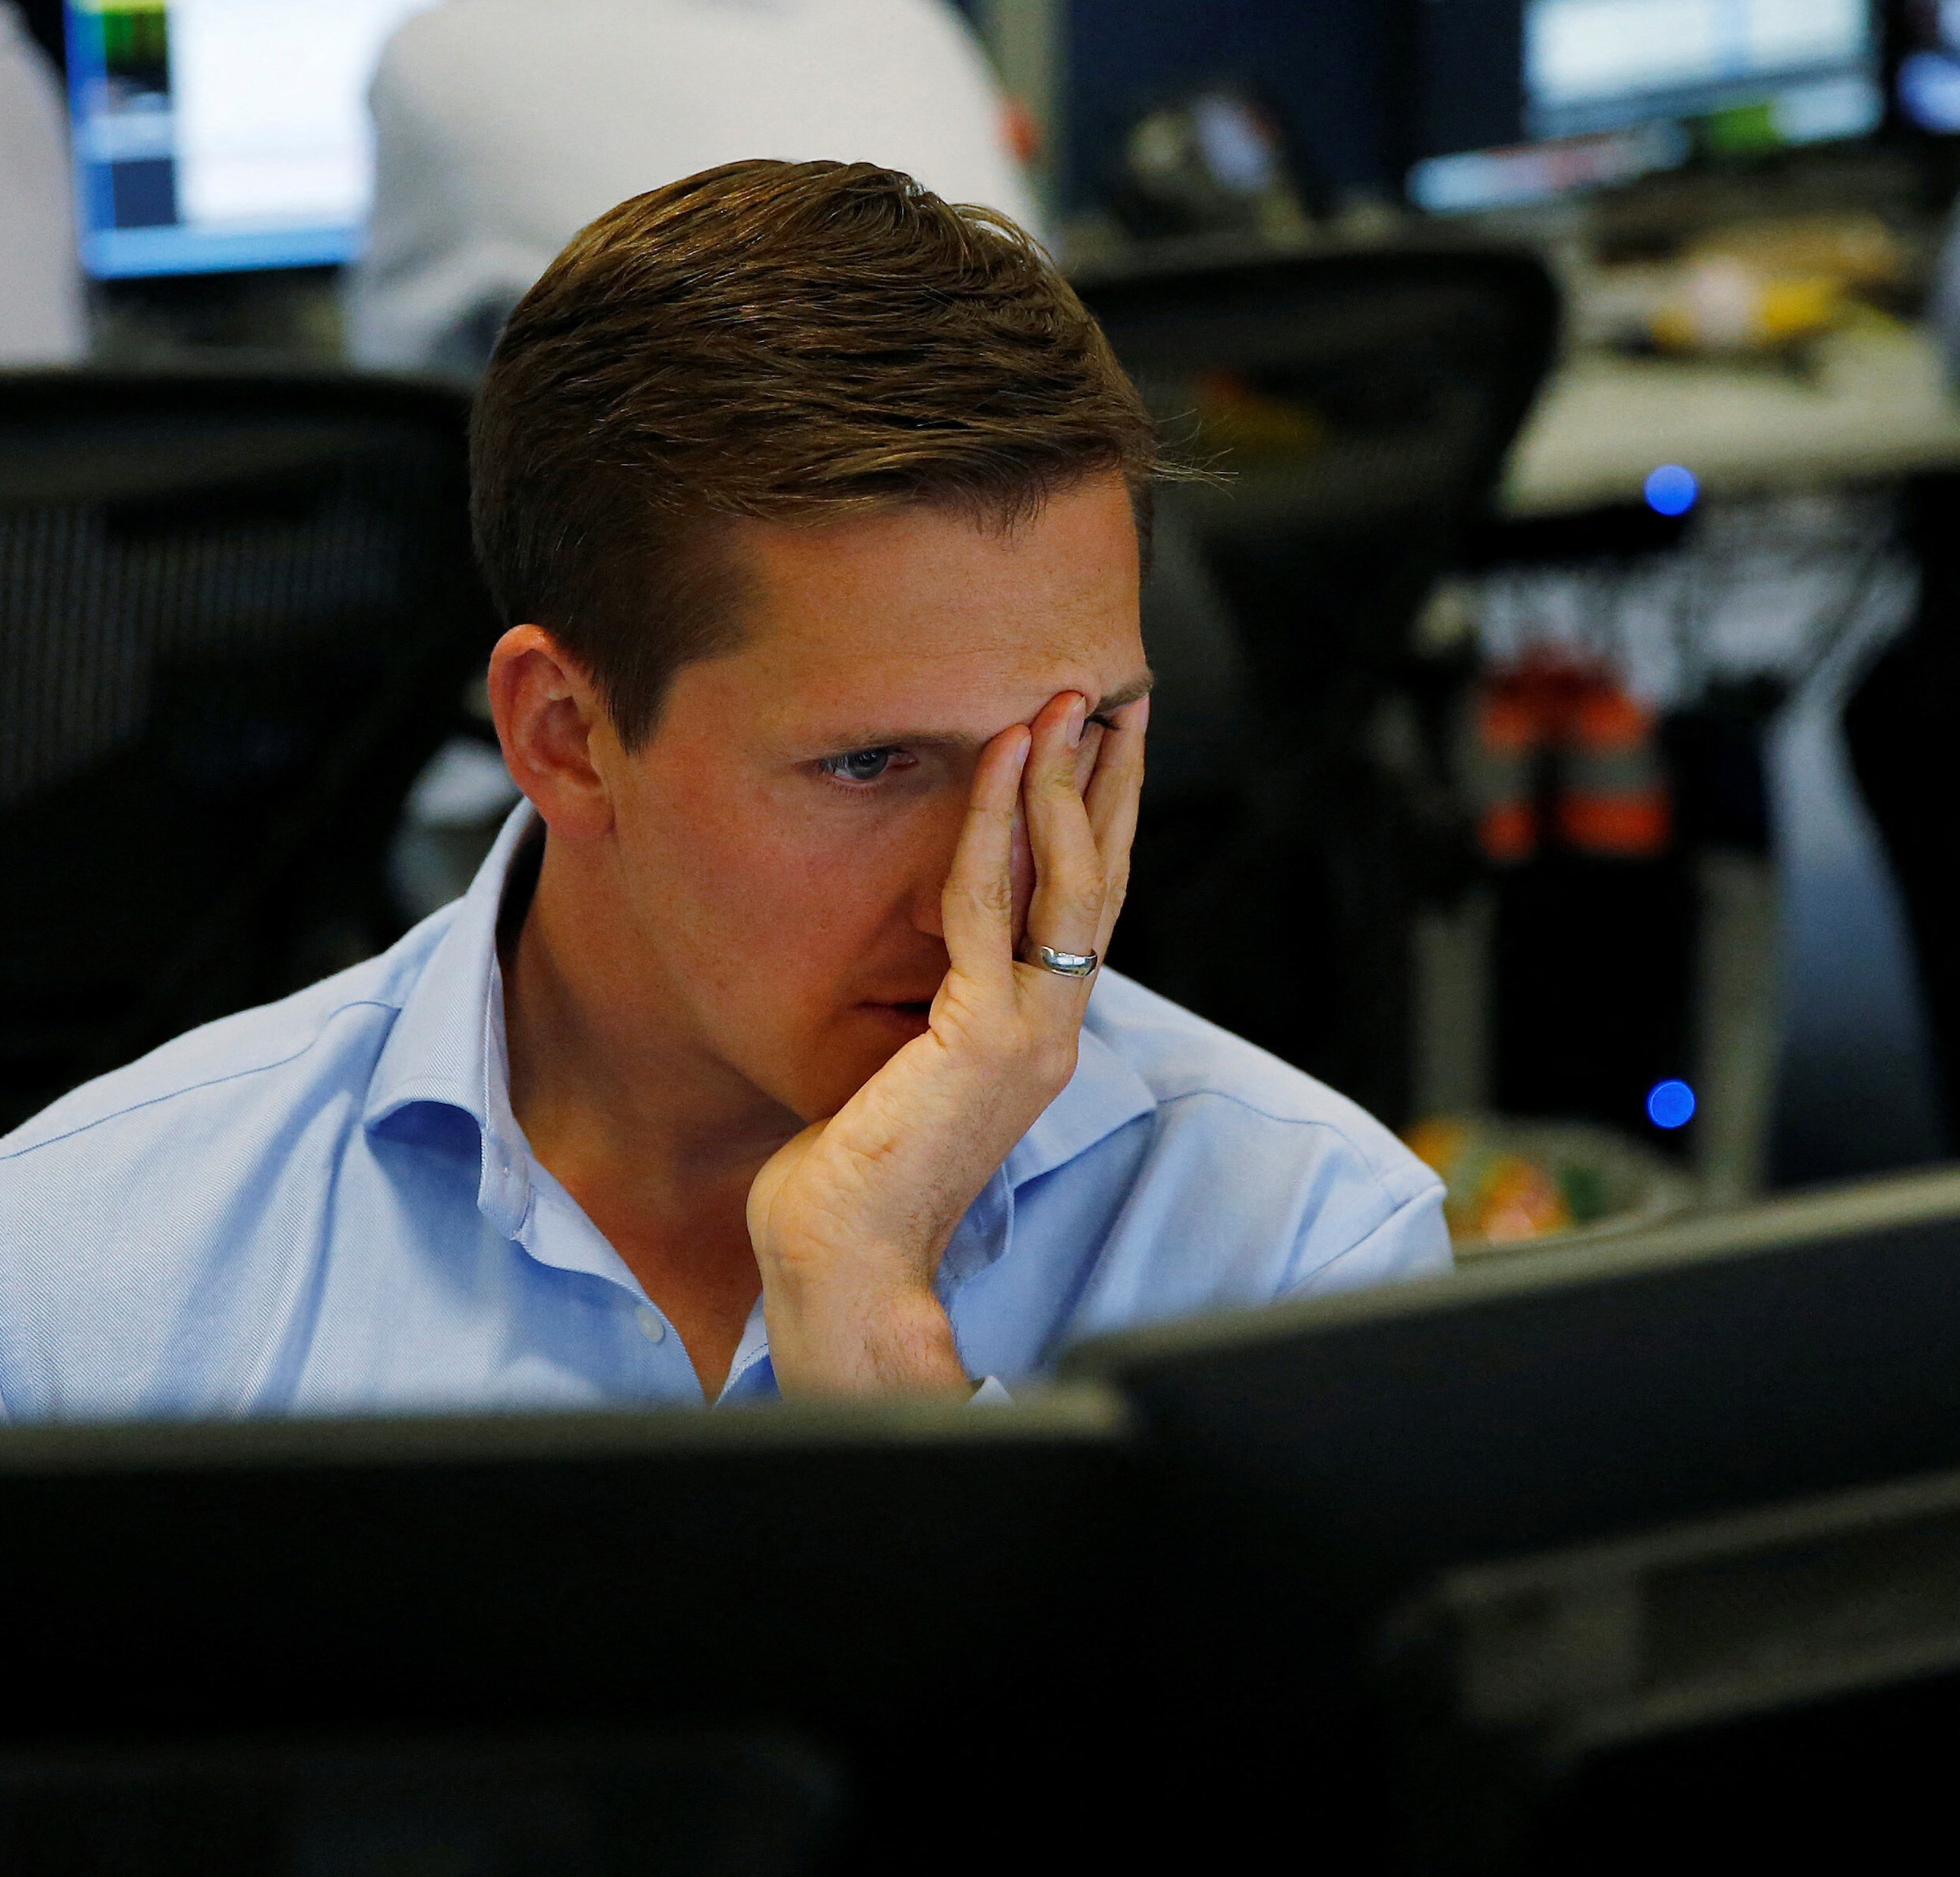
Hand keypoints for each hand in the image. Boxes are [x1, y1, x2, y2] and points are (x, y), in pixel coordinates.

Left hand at [747, 688, 1148, 1395]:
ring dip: (1066, 782)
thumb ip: (925, 1009)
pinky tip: (999, 759)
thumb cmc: (851, 1183)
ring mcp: (1030, 1034)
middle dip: (1109, 782)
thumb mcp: (902, 1071)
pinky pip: (993, 905)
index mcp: (1037, 1036)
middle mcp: (1052, 1030)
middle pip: (1102, 880)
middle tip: (1114, 695)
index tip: (1101, 748)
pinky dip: (998, 824)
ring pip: (1067, 882)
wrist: (846, 1264)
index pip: (1085, 908)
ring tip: (1062, 703)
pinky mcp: (985, 1037)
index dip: (1098, 823)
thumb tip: (907, 958)